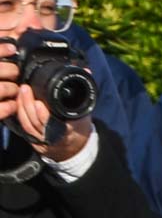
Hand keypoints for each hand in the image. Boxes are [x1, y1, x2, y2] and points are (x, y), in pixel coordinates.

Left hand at [0, 44, 92, 161]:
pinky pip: (23, 125)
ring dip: (22, 107)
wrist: (73, 146)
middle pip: (35, 122)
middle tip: (25, 88)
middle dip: (28, 105)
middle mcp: (52, 137)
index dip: (44, 116)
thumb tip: (86, 71)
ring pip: (27, 123)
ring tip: (21, 91)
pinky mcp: (32, 136)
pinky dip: (20, 113)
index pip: (53, 126)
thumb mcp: (86, 111)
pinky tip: (18, 101)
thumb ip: (85, 91)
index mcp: (67, 132)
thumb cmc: (79, 126)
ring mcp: (41, 138)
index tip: (39, 104)